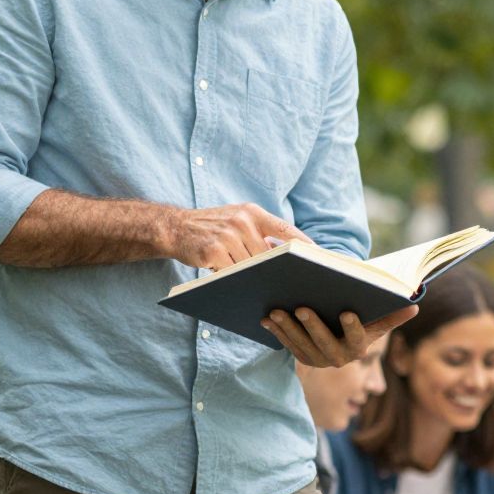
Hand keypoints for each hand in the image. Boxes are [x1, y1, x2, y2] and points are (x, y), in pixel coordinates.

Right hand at [164, 202, 303, 270]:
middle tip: (286, 281)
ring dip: (252, 275)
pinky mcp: (213, 252)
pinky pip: (232, 272)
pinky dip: (233, 277)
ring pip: (251, 266)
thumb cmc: (211, 226)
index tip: (318, 256)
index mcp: (252, 212)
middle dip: (275, 268)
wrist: (174, 227)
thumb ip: (259, 231)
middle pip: (269, 254)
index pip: (285, 228)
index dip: (303, 243)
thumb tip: (285, 250)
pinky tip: (231, 279)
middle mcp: (242, 221)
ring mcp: (227, 236)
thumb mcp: (237, 218)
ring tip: (255, 282)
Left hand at [262, 300, 417, 367]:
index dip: (353, 327)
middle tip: (302, 307)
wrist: (340, 341)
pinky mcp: (301, 357)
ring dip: (288, 328)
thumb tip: (414, 305)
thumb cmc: (361, 324)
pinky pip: (287, 344)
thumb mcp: (375, 323)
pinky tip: (266, 318)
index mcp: (358, 348)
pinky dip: (276, 332)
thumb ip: (392, 315)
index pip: (357, 338)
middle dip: (312, 325)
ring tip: (277, 311)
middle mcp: (337, 359)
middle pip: (324, 342)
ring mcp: (317, 360)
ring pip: (301, 344)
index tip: (348, 312)